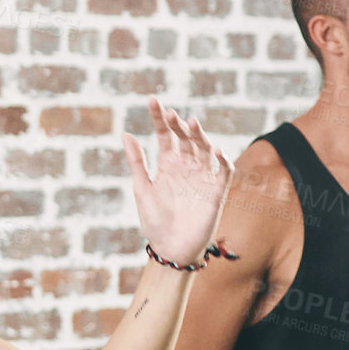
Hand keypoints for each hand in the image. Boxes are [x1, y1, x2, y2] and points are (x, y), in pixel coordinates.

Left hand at [121, 96, 234, 265]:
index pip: (165, 135)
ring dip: (199, 136)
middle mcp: (186, 167)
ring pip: (204, 149)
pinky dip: (222, 161)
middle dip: (178, 124)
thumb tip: (125, 134)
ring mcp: (202, 177)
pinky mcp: (216, 191)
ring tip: (191, 123)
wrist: (171, 248)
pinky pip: (223, 172)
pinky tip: (215, 152)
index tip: (152, 100)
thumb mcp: (142, 189)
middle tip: (170, 113)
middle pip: (185, 138)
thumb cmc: (155, 220)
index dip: (159, 118)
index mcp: (167, 164)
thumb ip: (137, 162)